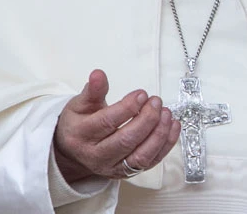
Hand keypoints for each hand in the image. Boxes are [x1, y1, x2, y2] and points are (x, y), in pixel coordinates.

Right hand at [53, 69, 180, 182]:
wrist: (74, 152)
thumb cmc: (79, 125)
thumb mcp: (79, 105)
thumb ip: (92, 90)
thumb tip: (98, 74)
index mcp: (82, 135)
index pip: (107, 122)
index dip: (127, 107)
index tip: (141, 94)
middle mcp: (97, 155)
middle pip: (125, 141)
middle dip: (146, 120)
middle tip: (156, 102)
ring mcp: (113, 167)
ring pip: (140, 156)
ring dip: (159, 134)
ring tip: (166, 114)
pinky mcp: (128, 172)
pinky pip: (151, 162)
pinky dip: (166, 145)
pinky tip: (172, 127)